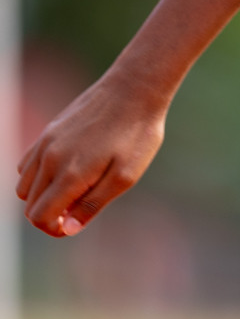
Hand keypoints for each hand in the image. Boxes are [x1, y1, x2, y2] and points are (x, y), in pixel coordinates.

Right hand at [14, 70, 166, 236]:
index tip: (75, 224)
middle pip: (30, 205)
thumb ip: (93, 203)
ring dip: (42, 196)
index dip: (54, 229)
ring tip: (75, 189)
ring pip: (24, 186)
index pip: (39, 218)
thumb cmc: (136, 134)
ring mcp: (45, 143)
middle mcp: (49, 159)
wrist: (134, 89)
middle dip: (49, 215)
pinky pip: (27, 164)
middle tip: (80, 207)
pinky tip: (66, 170)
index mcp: (69, 174)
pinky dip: (38, 176)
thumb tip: (67, 228)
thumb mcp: (126, 175)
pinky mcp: (48, 131)